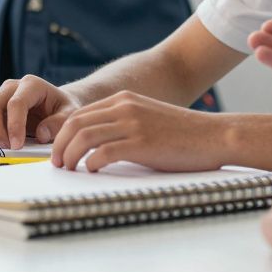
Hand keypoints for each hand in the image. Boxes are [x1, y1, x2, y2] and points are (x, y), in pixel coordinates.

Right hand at [0, 75, 81, 149]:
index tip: (17, 145)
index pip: (15, 103)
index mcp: (31, 85)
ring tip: (1, 147)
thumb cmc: (61, 108)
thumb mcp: (69, 114)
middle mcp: (10, 87)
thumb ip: (58, 123)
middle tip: (8, 148)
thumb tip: (41, 134)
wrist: (54, 105)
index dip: (14, 126)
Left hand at [51, 91, 228, 171]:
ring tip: (68, 169)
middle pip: (75, 124)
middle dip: (59, 145)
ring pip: (84, 137)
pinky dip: (91, 164)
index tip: (59, 151)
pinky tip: (92, 171)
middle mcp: (125, 107)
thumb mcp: (147, 117)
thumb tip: (95, 145)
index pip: (79, 114)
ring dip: (70, 156)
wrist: (215, 135)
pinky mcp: (141, 143)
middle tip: (57, 163)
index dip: (62, 134)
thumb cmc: (183, 134)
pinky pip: (103, 152)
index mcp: (124, 100)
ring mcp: (133, 124)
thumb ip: (123, 123)